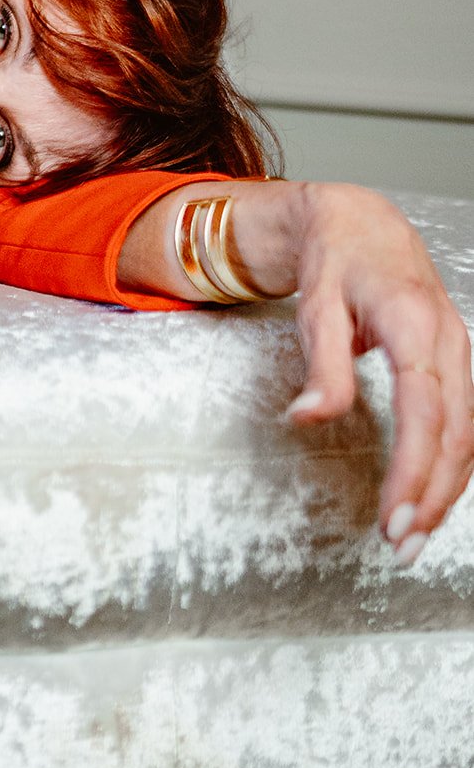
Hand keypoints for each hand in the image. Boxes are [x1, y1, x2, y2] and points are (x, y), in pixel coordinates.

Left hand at [282, 183, 473, 560]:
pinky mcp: (456, 362)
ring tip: (413, 534)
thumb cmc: (335, 262)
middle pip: (456, 432)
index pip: (424, 409)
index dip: (415, 468)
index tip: (395, 516)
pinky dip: (451, 464)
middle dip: (433, 494)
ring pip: (468, 432)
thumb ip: (321, 366)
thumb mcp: (315, 306)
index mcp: (412, 322)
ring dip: (446, 488)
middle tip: (402, 545)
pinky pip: (464, 421)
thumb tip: (309, 419)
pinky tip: (430, 496)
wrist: (361, 222)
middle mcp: (448, 339)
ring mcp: (459, 350)